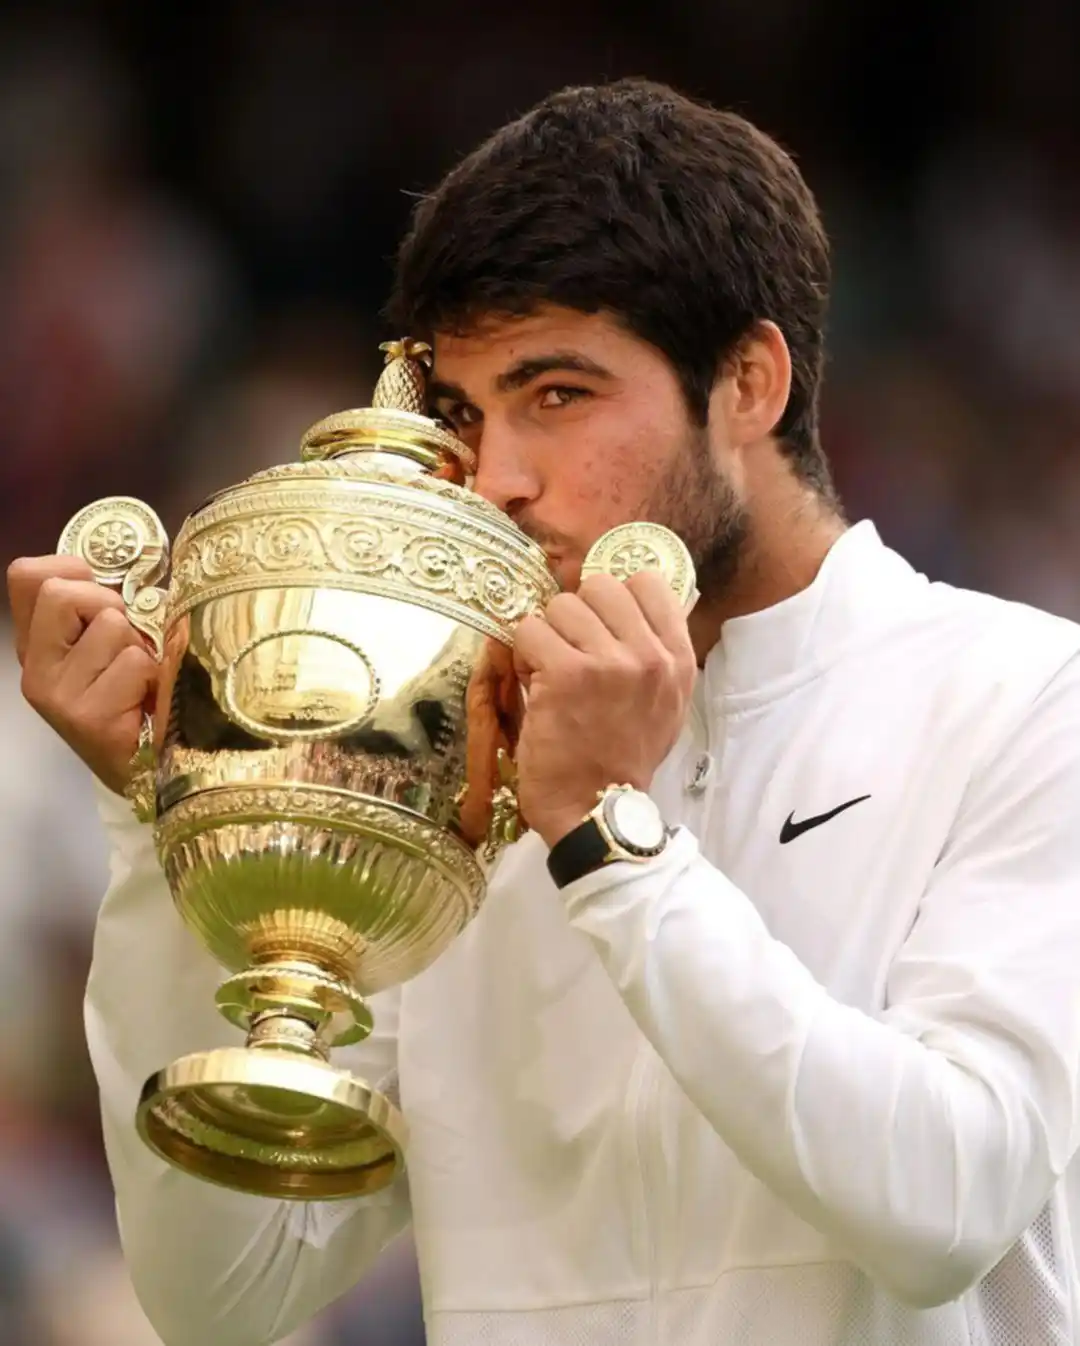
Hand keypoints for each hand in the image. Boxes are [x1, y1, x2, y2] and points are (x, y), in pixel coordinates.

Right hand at [8, 556, 157, 793]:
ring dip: (140, 647)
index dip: (72, 569)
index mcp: (37, 645)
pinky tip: (146, 701)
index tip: (103, 597)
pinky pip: (133, 662)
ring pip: (110, 625)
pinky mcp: (86, 715)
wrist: (147, 768)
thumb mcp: (111, 646)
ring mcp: (56, 693)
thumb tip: (128, 574)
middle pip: (60, 592)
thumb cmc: (136, 698)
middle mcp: (35, 668)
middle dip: (109, 605)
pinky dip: (152, 675)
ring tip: (140, 679)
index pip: (26, 576)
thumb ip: (102, 611)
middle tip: (128, 642)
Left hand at [512, 570, 695, 846]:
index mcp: (678, 659)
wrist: (595, 810)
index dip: (614, 598)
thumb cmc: (622, 758)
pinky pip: (530, 630)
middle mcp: (650, 655)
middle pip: (600, 585)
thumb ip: (654, 652)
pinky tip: (534, 685)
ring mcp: (609, 662)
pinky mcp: (566, 672)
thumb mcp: (664, 703)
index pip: (647, 582)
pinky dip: (523, 655)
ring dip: (547, 636)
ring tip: (550, 674)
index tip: (600, 625)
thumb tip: (628, 601)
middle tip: (570, 653)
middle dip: (576, 615)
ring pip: (561, 605)